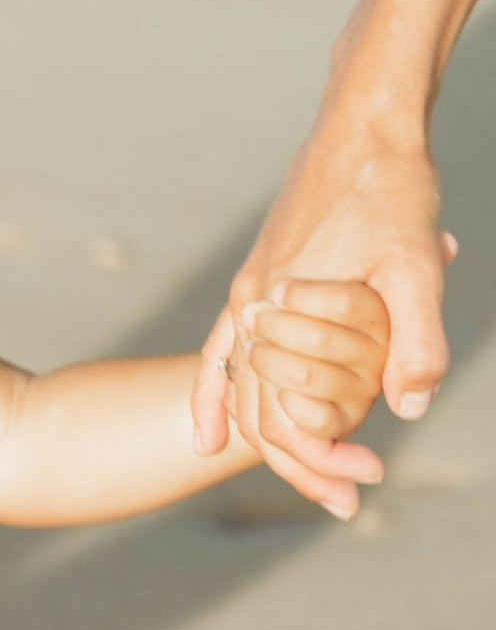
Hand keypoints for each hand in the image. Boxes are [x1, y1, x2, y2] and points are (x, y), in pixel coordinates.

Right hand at [192, 104, 449, 501]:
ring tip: (315, 481)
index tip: (362, 485)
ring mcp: (248, 296)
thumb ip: (416, 341)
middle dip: (301, 466)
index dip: (321, 459)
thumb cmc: (393, 189)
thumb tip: (408, 410)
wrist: (363, 125)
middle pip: (257, 414)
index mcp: (281, 309)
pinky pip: (221, 356)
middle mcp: (251, 307)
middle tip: (347, 503)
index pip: (285, 415)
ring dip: (271, 442)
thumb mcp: (417, 265)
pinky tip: (212, 435)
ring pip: (239, 391)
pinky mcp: (255, 283)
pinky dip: (215, 399)